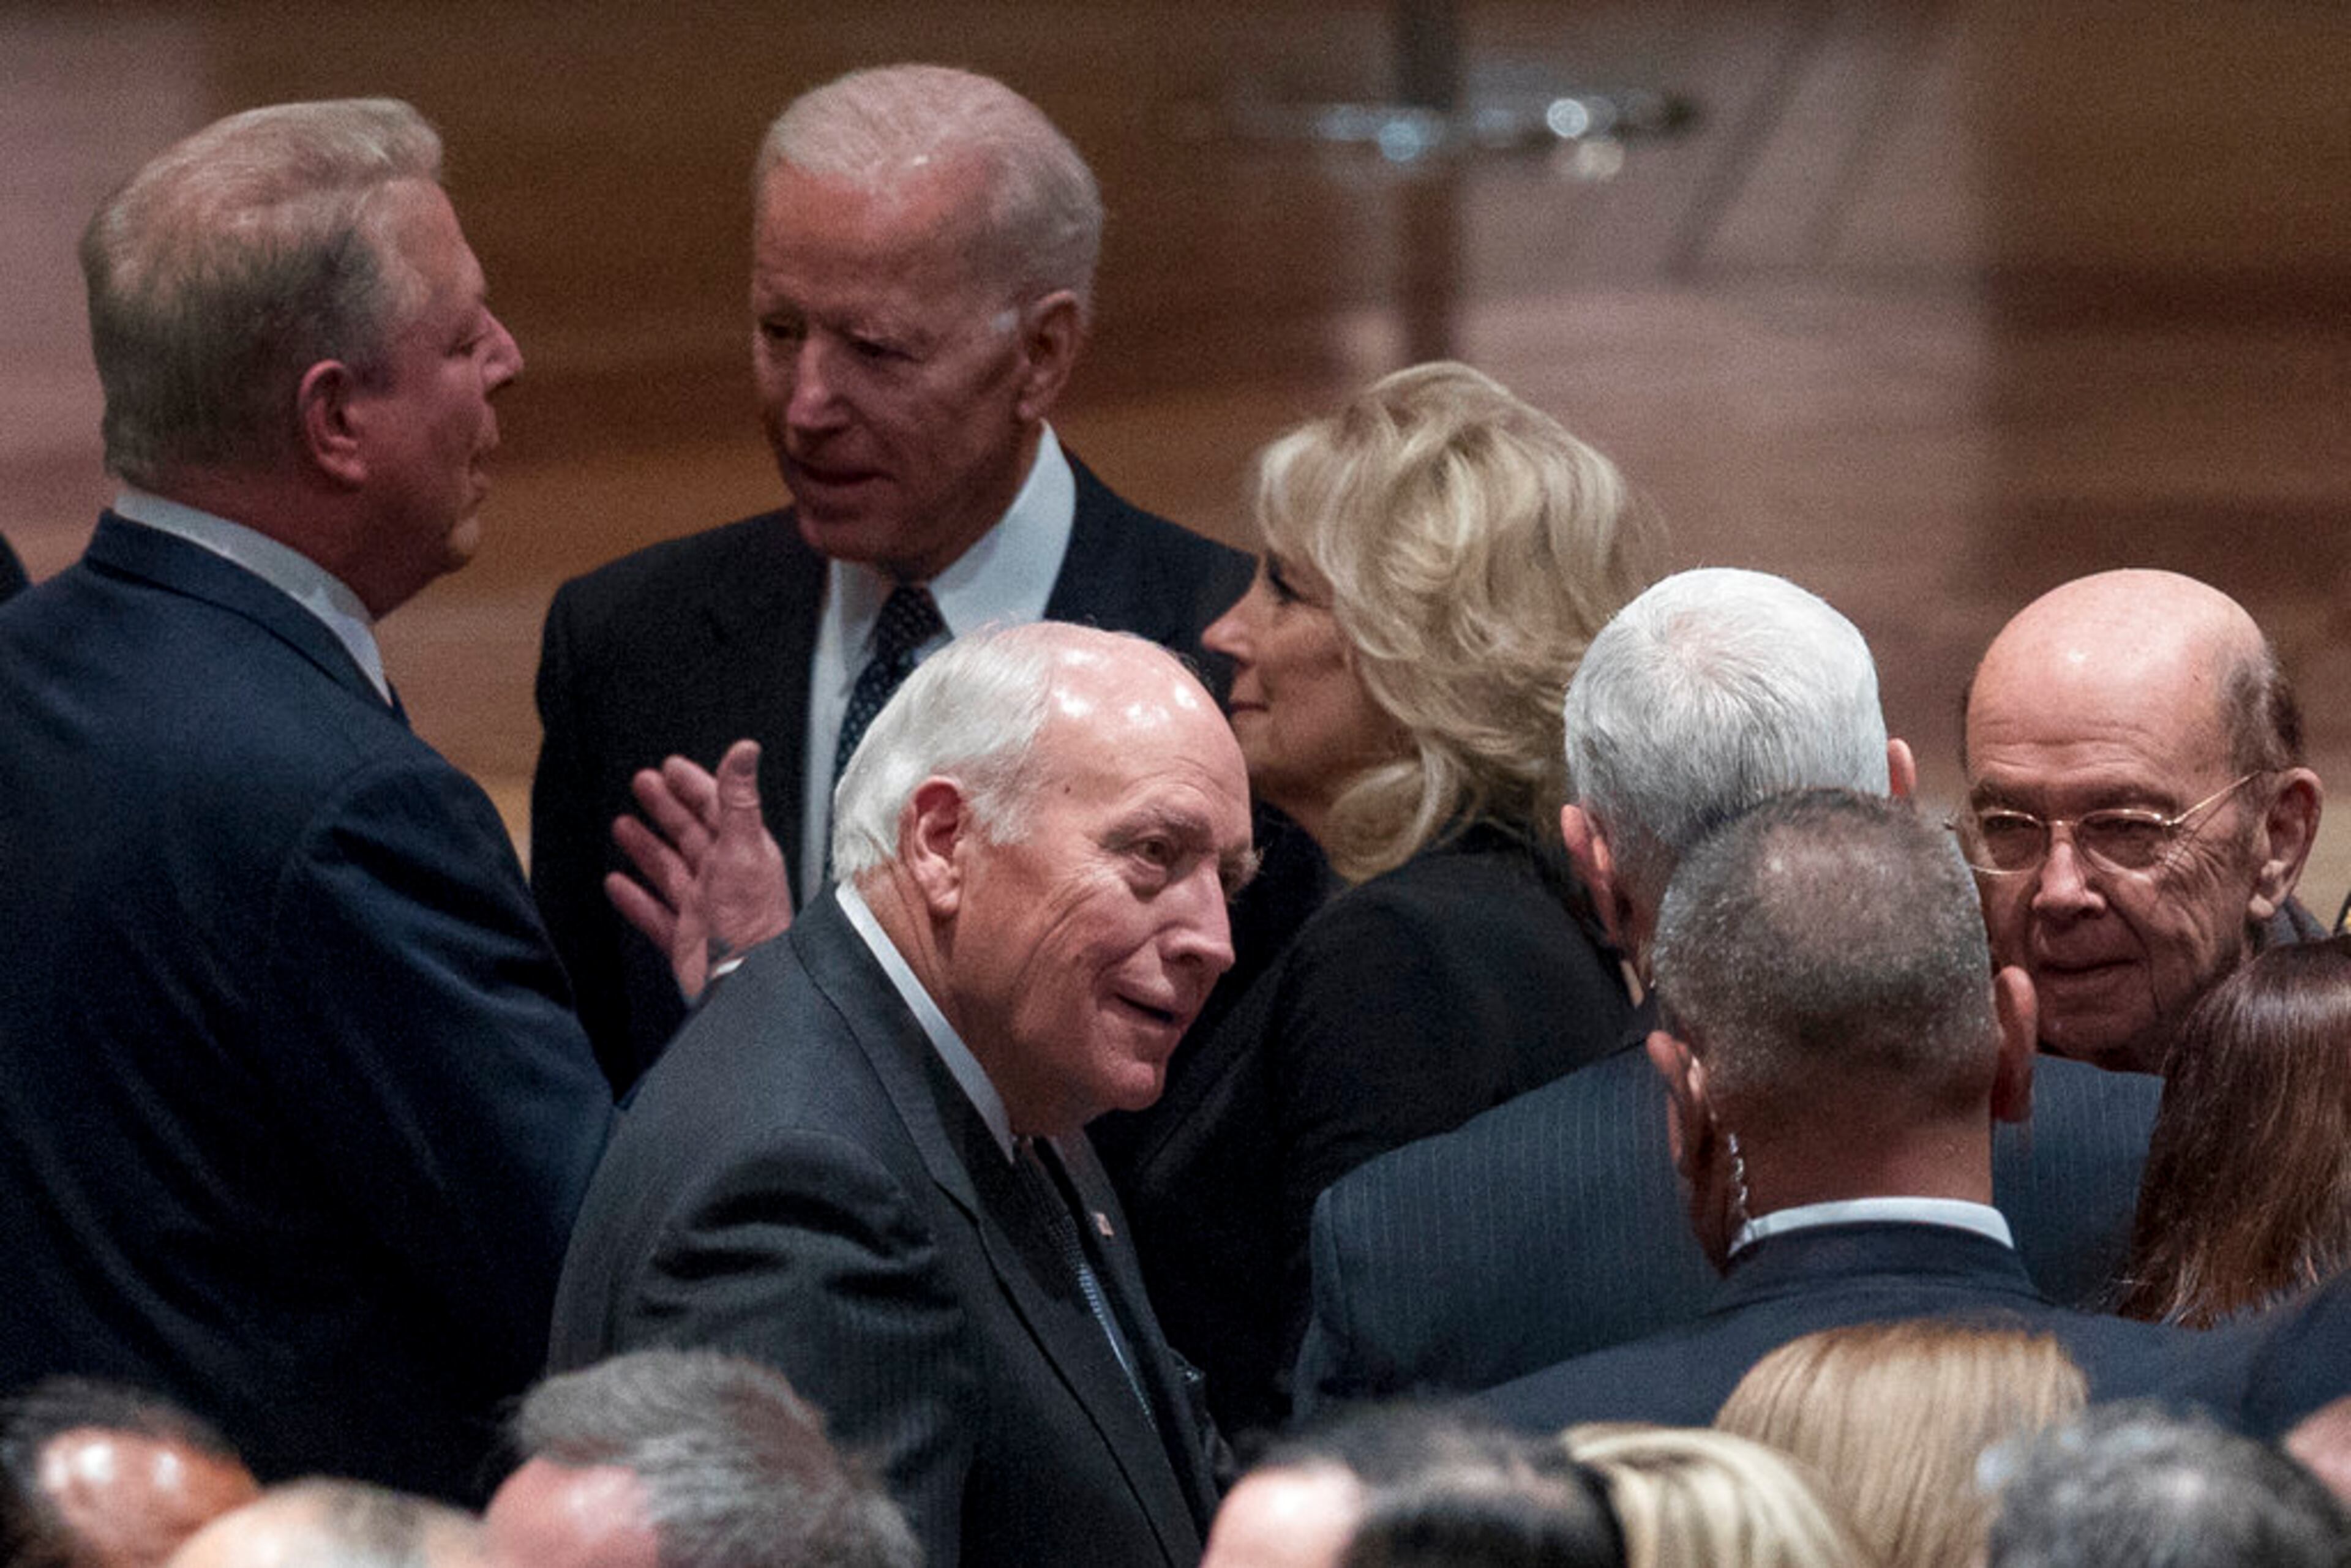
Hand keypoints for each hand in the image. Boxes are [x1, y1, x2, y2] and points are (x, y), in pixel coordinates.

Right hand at [606, 738, 792, 1000]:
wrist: (743, 983)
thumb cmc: (752, 921)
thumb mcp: (744, 849)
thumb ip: (740, 799)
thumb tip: (746, 749)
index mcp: (743, 853)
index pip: (717, 809)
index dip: (695, 785)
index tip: (671, 766)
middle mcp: (724, 879)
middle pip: (690, 834)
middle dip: (666, 808)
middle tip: (642, 783)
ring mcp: (703, 910)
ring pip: (669, 870)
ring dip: (645, 847)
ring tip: (621, 825)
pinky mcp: (684, 940)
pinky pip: (654, 915)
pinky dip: (634, 899)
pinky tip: (616, 884)